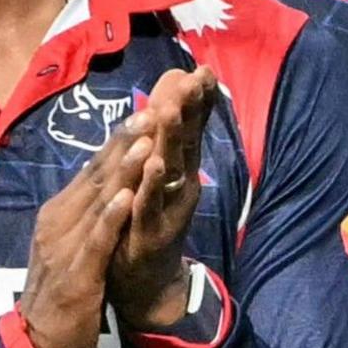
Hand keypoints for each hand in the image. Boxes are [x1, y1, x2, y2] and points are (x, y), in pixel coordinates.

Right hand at [20, 124, 138, 347]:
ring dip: (122, 170)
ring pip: (98, 202)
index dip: (117, 140)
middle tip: (150, 109)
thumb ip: (83, 217)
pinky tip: (128, 198)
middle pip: (95, 177)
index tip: (143, 109)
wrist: (39, 342)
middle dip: (124, 142)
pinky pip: (96, 240)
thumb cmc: (60, 294)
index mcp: (57, 214)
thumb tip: (107, 186)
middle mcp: (57, 223)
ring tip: (145, 141)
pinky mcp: (77, 273)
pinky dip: (111, 217)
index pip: (91, 171)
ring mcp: (65, 247)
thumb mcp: (70, 247)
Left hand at [106, 67, 219, 337]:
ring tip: (169, 111)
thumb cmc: (150, 218)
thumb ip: (168, 142)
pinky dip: (150, 185)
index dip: (195, 99)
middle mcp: (178, 185)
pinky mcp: (149, 231)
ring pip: (168, 169)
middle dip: (187, 109)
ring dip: (171, 140)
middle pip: (183, 141)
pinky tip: (151, 165)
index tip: (202, 69)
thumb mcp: (160, 177)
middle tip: (191, 78)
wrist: (145, 278)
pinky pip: (149, 205)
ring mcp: (165, 208)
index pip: (188, 128)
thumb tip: (176, 99)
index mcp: (177, 169)